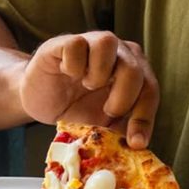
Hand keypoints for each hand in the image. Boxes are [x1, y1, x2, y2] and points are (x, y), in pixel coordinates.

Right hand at [19, 31, 159, 148]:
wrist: (39, 99)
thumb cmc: (74, 106)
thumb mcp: (102, 123)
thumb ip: (122, 128)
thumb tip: (139, 146)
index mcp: (132, 69)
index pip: (149, 89)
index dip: (145, 117)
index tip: (136, 142)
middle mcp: (116, 51)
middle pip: (133, 67)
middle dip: (123, 96)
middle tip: (108, 111)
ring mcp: (90, 42)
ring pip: (107, 43)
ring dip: (99, 72)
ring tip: (87, 86)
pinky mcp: (64, 42)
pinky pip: (76, 44)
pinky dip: (73, 64)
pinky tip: (67, 74)